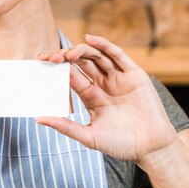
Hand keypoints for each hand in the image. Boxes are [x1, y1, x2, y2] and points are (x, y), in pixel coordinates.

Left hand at [36, 34, 177, 163]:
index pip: (72, 77)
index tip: (42, 63)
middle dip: (66, 58)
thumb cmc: (120, 144)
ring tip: (68, 53)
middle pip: (82, 64)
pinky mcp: (134, 75)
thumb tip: (38, 118)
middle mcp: (104, 85)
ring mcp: (118, 78)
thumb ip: (65, 126)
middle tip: (51, 58)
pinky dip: (104, 45)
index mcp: (91, 97)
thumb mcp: (88, 136)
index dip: (58, 69)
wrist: (150, 148)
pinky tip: (90, 39)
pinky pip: (118, 56)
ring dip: (81, 51)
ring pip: (97, 57)